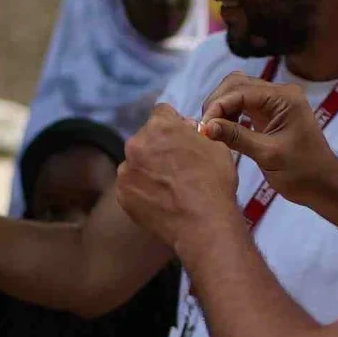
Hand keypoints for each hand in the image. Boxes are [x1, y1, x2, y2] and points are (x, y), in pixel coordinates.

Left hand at [115, 105, 239, 253]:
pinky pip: (131, 185)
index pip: (162, 113)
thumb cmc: (214, 183)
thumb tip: (185, 130)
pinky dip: (142, 190)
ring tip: (168, 188)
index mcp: (160, 126)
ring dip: (147, 169)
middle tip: (175, 167)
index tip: (179, 138)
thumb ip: (195, 133)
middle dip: (158, 147)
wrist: (203, 224)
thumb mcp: (216, 146)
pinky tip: (159, 201)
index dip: (173, 124)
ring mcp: (125, 170)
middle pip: (146, 138)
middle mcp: (136, 143)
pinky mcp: (121, 193)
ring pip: (136, 163)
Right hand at [198, 73, 337, 205]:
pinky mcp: (269, 114)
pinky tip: (223, 130)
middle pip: (237, 85)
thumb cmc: (301, 172)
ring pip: (237, 93)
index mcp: (284, 98)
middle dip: (217, 103)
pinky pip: (243, 106)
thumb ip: (236, 137)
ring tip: (211, 130)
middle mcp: (279, 93)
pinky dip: (229, 114)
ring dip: (222, 108)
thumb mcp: (267, 155)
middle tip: (204, 128)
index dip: (218, 106)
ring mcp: (274, 103)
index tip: (202, 127)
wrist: (323, 185)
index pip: (241, 90)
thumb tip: (205, 127)